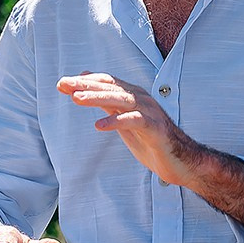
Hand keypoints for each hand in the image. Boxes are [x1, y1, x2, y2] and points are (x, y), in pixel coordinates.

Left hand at [57, 72, 190, 184]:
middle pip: (110, 87)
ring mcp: (149, 112)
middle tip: (64, 85)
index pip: (106, 82)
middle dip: (85, 86)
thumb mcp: (124, 121)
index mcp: (133, 96)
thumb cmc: (152, 140)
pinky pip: (134, 121)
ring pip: (121, 100)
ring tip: (76, 99)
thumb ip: (108, 105)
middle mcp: (141, 99)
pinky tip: (99, 126)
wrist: (181, 161)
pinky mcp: (155, 128)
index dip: (85, 81)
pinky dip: (116, 121)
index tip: (62, 84)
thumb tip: (86, 91)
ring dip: (97, 98)